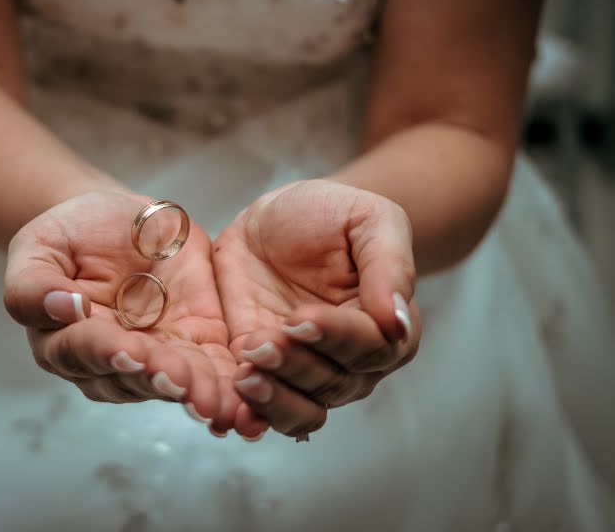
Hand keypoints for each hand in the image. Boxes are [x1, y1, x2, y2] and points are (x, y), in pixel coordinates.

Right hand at [4, 190, 240, 429]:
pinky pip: (214, 372)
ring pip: (174, 383)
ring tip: (213, 399)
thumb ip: (33, 284)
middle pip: (132, 378)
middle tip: (176, 380)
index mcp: (63, 342)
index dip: (105, 351)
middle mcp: (109, 362)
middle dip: (157, 379)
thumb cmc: (71, 235)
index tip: (126, 350)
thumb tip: (63, 308)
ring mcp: (156, 358)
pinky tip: (241, 405)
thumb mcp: (39, 246)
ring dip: (195, 392)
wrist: (120, 220)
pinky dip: (228, 389)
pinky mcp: (197, 345)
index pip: (82, 351)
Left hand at [213, 180, 420, 438]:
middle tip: (263, 343)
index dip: (335, 337)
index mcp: (387, 328)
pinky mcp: (261, 372)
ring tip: (245, 376)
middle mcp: (351, 362)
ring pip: (299, 407)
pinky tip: (230, 407)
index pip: (369, 346)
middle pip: (332, 383)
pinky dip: (248, 413)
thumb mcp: (369, 219)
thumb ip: (389, 265)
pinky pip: (260, 406)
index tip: (302, 319)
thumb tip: (397, 321)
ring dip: (273, 398)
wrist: (277, 220)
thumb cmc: (332, 216)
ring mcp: (305, 372)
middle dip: (296, 365)